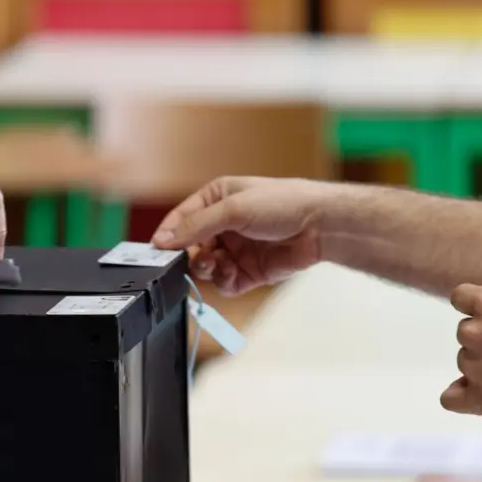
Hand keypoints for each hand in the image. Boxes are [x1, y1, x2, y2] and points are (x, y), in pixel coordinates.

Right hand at [150, 177, 327, 295]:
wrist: (322, 225)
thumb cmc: (284, 203)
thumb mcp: (233, 208)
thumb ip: (196, 225)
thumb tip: (164, 238)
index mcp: (216, 199)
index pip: (182, 218)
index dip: (169, 233)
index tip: (159, 248)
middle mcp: (224, 224)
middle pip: (191, 246)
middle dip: (189, 255)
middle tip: (192, 259)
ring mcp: (236, 249)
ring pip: (207, 267)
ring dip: (207, 269)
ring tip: (215, 265)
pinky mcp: (250, 271)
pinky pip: (226, 282)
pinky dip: (225, 282)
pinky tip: (232, 275)